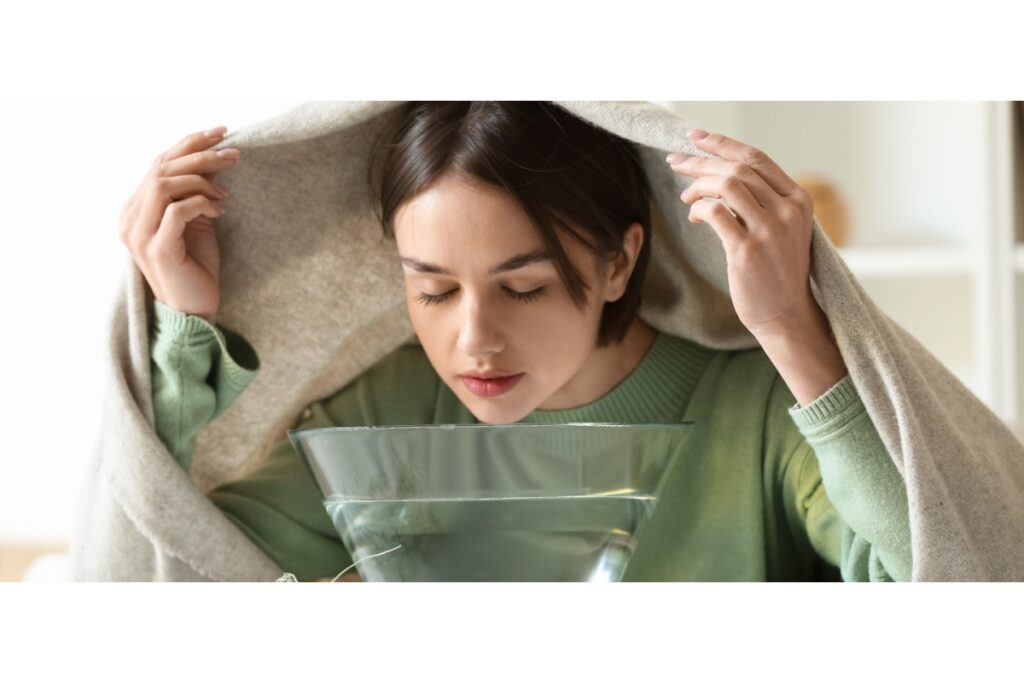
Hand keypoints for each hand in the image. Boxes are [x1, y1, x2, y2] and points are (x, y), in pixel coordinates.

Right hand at [118, 126, 240, 325]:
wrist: (194, 309)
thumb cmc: (196, 266)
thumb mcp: (198, 221)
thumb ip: (196, 192)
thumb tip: (213, 158)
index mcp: (136, 209)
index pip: (158, 163)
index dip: (189, 144)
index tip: (221, 133)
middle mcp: (130, 218)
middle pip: (161, 169)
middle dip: (200, 156)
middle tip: (234, 153)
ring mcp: (139, 235)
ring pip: (163, 185)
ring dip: (201, 180)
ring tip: (226, 192)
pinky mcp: (157, 250)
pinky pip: (176, 211)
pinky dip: (200, 204)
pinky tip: (219, 212)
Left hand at [667, 129, 817, 339]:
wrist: (786, 315)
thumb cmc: (778, 273)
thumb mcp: (783, 230)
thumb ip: (763, 202)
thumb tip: (721, 175)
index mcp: (798, 200)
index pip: (757, 158)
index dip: (723, 143)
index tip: (696, 137)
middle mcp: (787, 210)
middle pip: (737, 168)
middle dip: (701, 162)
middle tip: (676, 163)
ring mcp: (769, 230)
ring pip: (726, 185)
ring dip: (698, 185)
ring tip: (686, 197)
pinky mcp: (747, 250)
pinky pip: (715, 213)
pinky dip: (699, 209)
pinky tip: (694, 216)